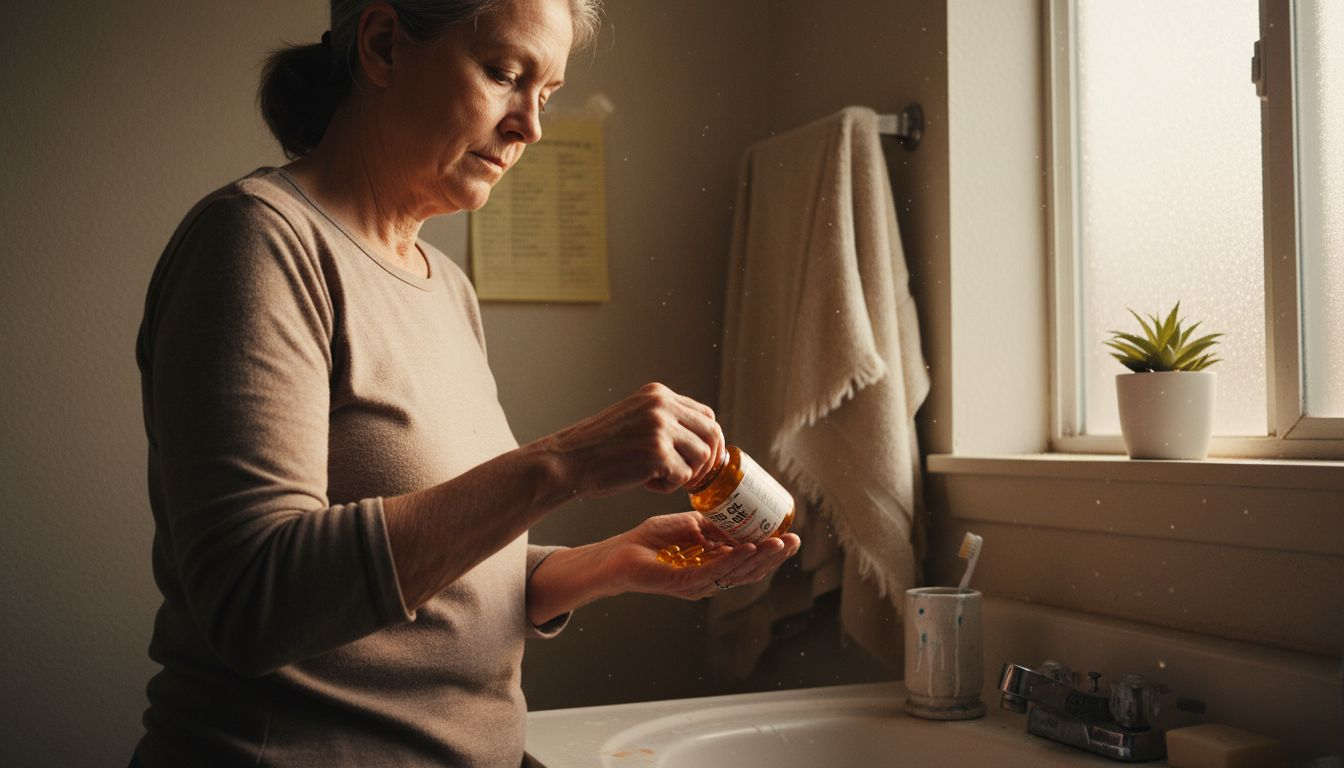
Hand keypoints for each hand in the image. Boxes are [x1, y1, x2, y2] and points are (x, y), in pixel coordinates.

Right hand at [534, 382, 724, 498]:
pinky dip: (668, 487)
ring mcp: (660, 428)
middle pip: (711, 434)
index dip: (708, 440)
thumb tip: (704, 441)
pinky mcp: (657, 454)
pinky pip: (684, 477)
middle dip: (707, 460)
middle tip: (688, 476)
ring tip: (658, 477)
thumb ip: (665, 420)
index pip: (706, 415)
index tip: (700, 459)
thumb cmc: (599, 448)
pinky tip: (646, 483)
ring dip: (685, 474)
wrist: (567, 461)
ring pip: (702, 457)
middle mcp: (662, 406)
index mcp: (658, 394)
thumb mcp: (635, 418)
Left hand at [604, 512, 801, 599]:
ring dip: (760, 558)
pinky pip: (714, 572)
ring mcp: (699, 584)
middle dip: (774, 556)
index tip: (791, 535)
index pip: (750, 562)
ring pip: (737, 574)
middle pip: (751, 571)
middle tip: (793, 540)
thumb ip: (714, 524)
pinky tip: (749, 547)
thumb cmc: (652, 541)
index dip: (772, 551)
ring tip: (779, 543)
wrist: (618, 552)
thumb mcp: (691, 524)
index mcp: (715, 567)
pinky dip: (734, 560)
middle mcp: (711, 579)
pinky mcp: (683, 583)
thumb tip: (739, 515)